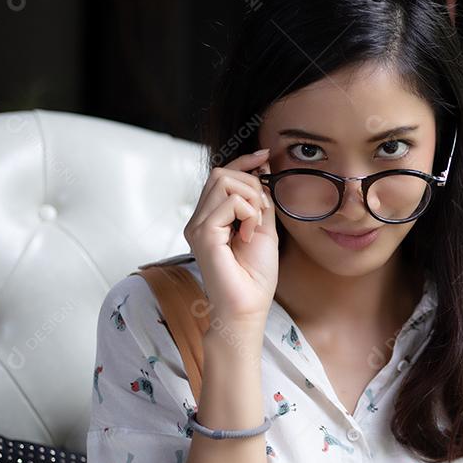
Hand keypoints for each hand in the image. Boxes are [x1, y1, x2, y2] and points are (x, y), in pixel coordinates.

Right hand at [184, 148, 278, 327]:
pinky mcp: (203, 234)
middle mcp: (199, 219)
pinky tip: (249, 237)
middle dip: (251, 184)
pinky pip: (229, 202)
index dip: (243, 162)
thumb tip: (263, 168)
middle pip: (220, 173)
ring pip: (224, 182)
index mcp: (210, 217)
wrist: (249, 306)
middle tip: (261, 214)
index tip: (265, 156)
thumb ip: (261, 200)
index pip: (220, 175)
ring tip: (254, 227)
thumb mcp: (264, 228)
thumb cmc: (255, 275)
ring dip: (251, 200)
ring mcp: (197, 226)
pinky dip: (249, 214)